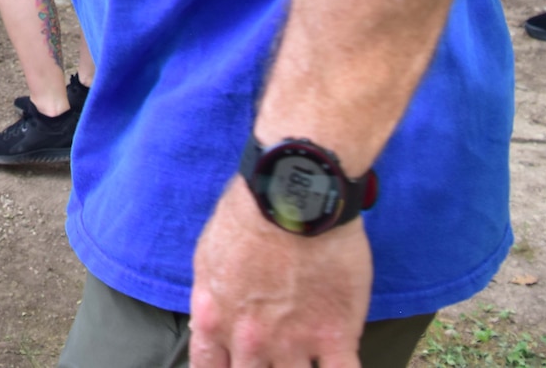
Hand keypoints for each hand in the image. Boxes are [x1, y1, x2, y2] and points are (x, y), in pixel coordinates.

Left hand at [189, 180, 371, 367]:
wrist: (293, 194)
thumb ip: (211, 301)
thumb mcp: (207, 258)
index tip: (234, 367)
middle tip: (273, 355)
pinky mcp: (336, 336)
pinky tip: (337, 366)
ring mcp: (294, 343)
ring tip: (303, 360)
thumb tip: (211, 326)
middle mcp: (251, 340)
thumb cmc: (249, 215)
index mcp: (214, 320)